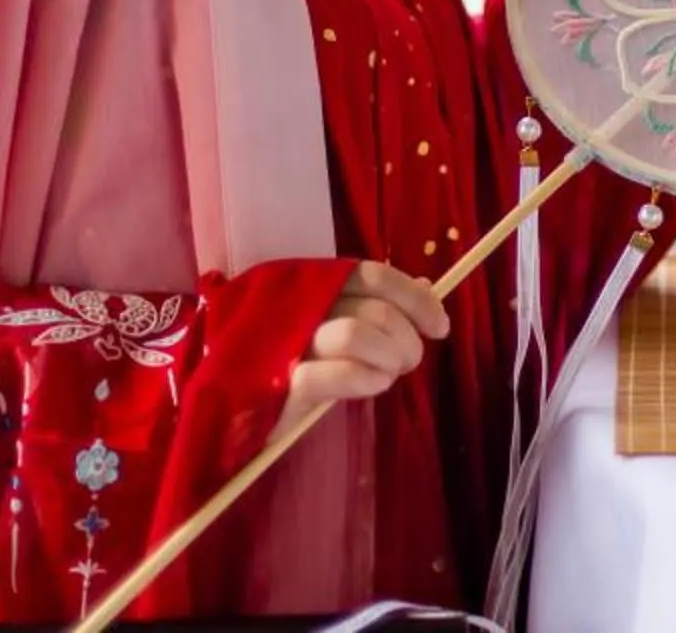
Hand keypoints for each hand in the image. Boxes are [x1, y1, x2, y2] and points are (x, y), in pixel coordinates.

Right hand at [277, 261, 448, 436]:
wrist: (234, 399)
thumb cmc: (291, 357)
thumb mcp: (335, 322)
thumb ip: (375, 302)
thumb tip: (425, 285)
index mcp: (316, 284)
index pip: (375, 275)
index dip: (415, 298)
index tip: (440, 326)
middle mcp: (303, 305)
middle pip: (376, 309)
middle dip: (407, 339)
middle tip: (407, 361)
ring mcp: (289, 342)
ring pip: (355, 333)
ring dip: (387, 358)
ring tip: (387, 376)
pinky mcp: (279, 382)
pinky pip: (330, 375)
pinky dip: (363, 379)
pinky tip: (372, 385)